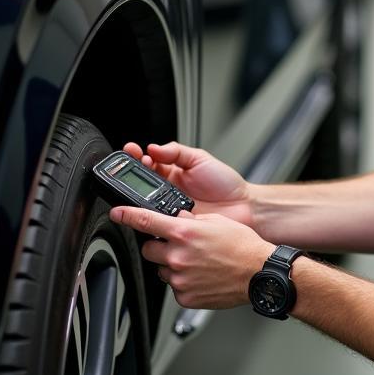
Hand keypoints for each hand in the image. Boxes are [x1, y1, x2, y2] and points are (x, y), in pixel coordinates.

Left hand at [110, 206, 272, 309]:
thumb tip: (176, 220)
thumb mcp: (216, 222)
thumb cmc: (242, 246)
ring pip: (162, 269)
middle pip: (150, 249)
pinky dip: (184, 282)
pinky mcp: (184, 296)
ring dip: (173, 265)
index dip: (127, 215)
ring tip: (197, 263)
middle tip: (179, 246)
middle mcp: (178, 256)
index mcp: (184, 233)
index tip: (117, 213)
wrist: (258, 273)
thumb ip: (190, 221)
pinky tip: (201, 276)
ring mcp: (180, 278)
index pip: (146, 221)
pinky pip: (175, 287)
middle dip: (160, 246)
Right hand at [122, 141, 252, 227]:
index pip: (147, 163)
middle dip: (131, 174)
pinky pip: (157, 222)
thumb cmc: (225, 183)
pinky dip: (152, 216)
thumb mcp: (200, 159)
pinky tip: (152, 209)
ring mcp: (168, 209)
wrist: (243, 207)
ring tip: (139, 187)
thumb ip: (176, 152)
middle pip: (140, 184)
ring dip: (138, 195)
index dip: (137, 157)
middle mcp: (166, 191)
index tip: (131, 151)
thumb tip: (154, 148)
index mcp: (172, 172)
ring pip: (145, 204)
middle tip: (130, 167)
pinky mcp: (173, 226)